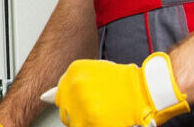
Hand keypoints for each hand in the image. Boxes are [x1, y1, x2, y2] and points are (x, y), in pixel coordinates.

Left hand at [54, 53, 188, 126]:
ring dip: (85, 122)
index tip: (80, 106)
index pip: (60, 95)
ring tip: (102, 116)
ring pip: (73, 122)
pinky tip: (105, 121)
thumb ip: (77, 82)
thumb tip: (49, 96)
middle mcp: (73, 87)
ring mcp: (79, 105)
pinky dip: (92, 126)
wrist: (144, 90)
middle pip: (65, 110)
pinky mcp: (88, 121)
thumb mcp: (96, 71)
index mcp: (74, 72)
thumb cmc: (125, 81)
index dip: (71, 103)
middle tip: (96, 111)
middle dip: (77, 113)